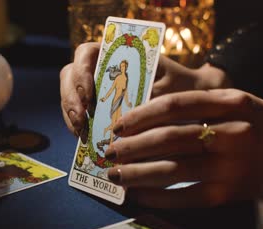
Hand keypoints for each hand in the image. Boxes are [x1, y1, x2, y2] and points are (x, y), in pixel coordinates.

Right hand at [60, 43, 231, 136]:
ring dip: (71, 116)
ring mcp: (96, 89)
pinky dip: (79, 127)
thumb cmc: (181, 87)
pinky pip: (78, 116)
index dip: (81, 72)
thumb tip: (124, 120)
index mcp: (116, 53)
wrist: (192, 98)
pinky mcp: (96, 110)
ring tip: (82, 134)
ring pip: (70, 97)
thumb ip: (144, 98)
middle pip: (70, 76)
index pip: (85, 54)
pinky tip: (85, 140)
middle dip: (71, 98)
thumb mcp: (167, 88)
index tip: (88, 94)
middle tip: (81, 120)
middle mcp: (101, 69)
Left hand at [104, 89, 262, 207]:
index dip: (140, 115)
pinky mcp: (229, 194)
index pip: (174, 105)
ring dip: (138, 173)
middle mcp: (233, 133)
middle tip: (109, 151)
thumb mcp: (231, 100)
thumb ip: (193, 103)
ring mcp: (232, 166)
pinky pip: (185, 197)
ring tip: (115, 174)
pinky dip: (157, 197)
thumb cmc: (252, 119)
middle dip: (132, 146)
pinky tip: (138, 194)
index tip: (117, 124)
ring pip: (173, 170)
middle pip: (169, 138)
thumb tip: (139, 119)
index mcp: (230, 103)